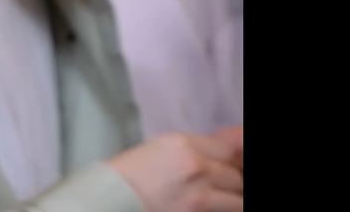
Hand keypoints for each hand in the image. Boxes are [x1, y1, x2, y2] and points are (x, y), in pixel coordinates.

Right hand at [108, 125, 243, 211]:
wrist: (107, 201)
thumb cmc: (125, 179)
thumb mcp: (158, 153)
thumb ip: (193, 152)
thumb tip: (224, 158)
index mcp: (183, 143)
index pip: (233, 144)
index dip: (242, 154)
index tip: (241, 161)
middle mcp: (196, 164)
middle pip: (237, 174)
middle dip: (234, 182)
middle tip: (228, 186)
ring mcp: (199, 192)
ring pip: (239, 199)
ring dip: (232, 200)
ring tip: (216, 200)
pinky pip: (228, 211)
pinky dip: (224, 209)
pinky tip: (214, 206)